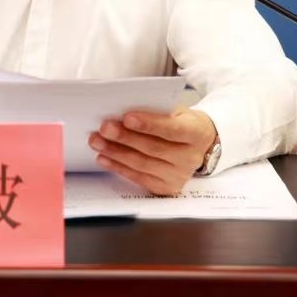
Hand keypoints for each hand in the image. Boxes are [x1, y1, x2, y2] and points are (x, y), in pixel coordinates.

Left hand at [88, 107, 216, 195]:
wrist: (199, 144)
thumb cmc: (181, 121)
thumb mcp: (177, 110)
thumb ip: (157, 110)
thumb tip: (123, 109)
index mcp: (196, 132)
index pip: (172, 129)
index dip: (149, 124)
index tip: (127, 117)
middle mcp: (191, 158)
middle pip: (154, 148)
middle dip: (125, 138)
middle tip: (104, 128)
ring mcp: (179, 175)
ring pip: (143, 164)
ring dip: (116, 152)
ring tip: (97, 141)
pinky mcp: (166, 187)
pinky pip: (138, 178)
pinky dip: (118, 167)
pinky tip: (104, 157)